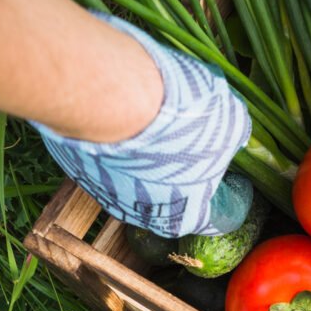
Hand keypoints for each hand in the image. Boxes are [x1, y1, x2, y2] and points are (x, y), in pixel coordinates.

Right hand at [33, 13, 251, 237]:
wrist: (109, 92)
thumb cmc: (181, 116)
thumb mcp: (230, 121)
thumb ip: (235, 136)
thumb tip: (235, 137)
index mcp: (187, 215)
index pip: (216, 219)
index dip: (229, 196)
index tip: (232, 175)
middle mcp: (144, 215)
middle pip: (172, 198)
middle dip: (184, 173)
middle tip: (189, 141)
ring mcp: (104, 194)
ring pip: (134, 179)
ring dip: (146, 158)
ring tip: (154, 122)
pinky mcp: (76, 169)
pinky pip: (104, 159)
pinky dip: (116, 143)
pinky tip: (123, 114)